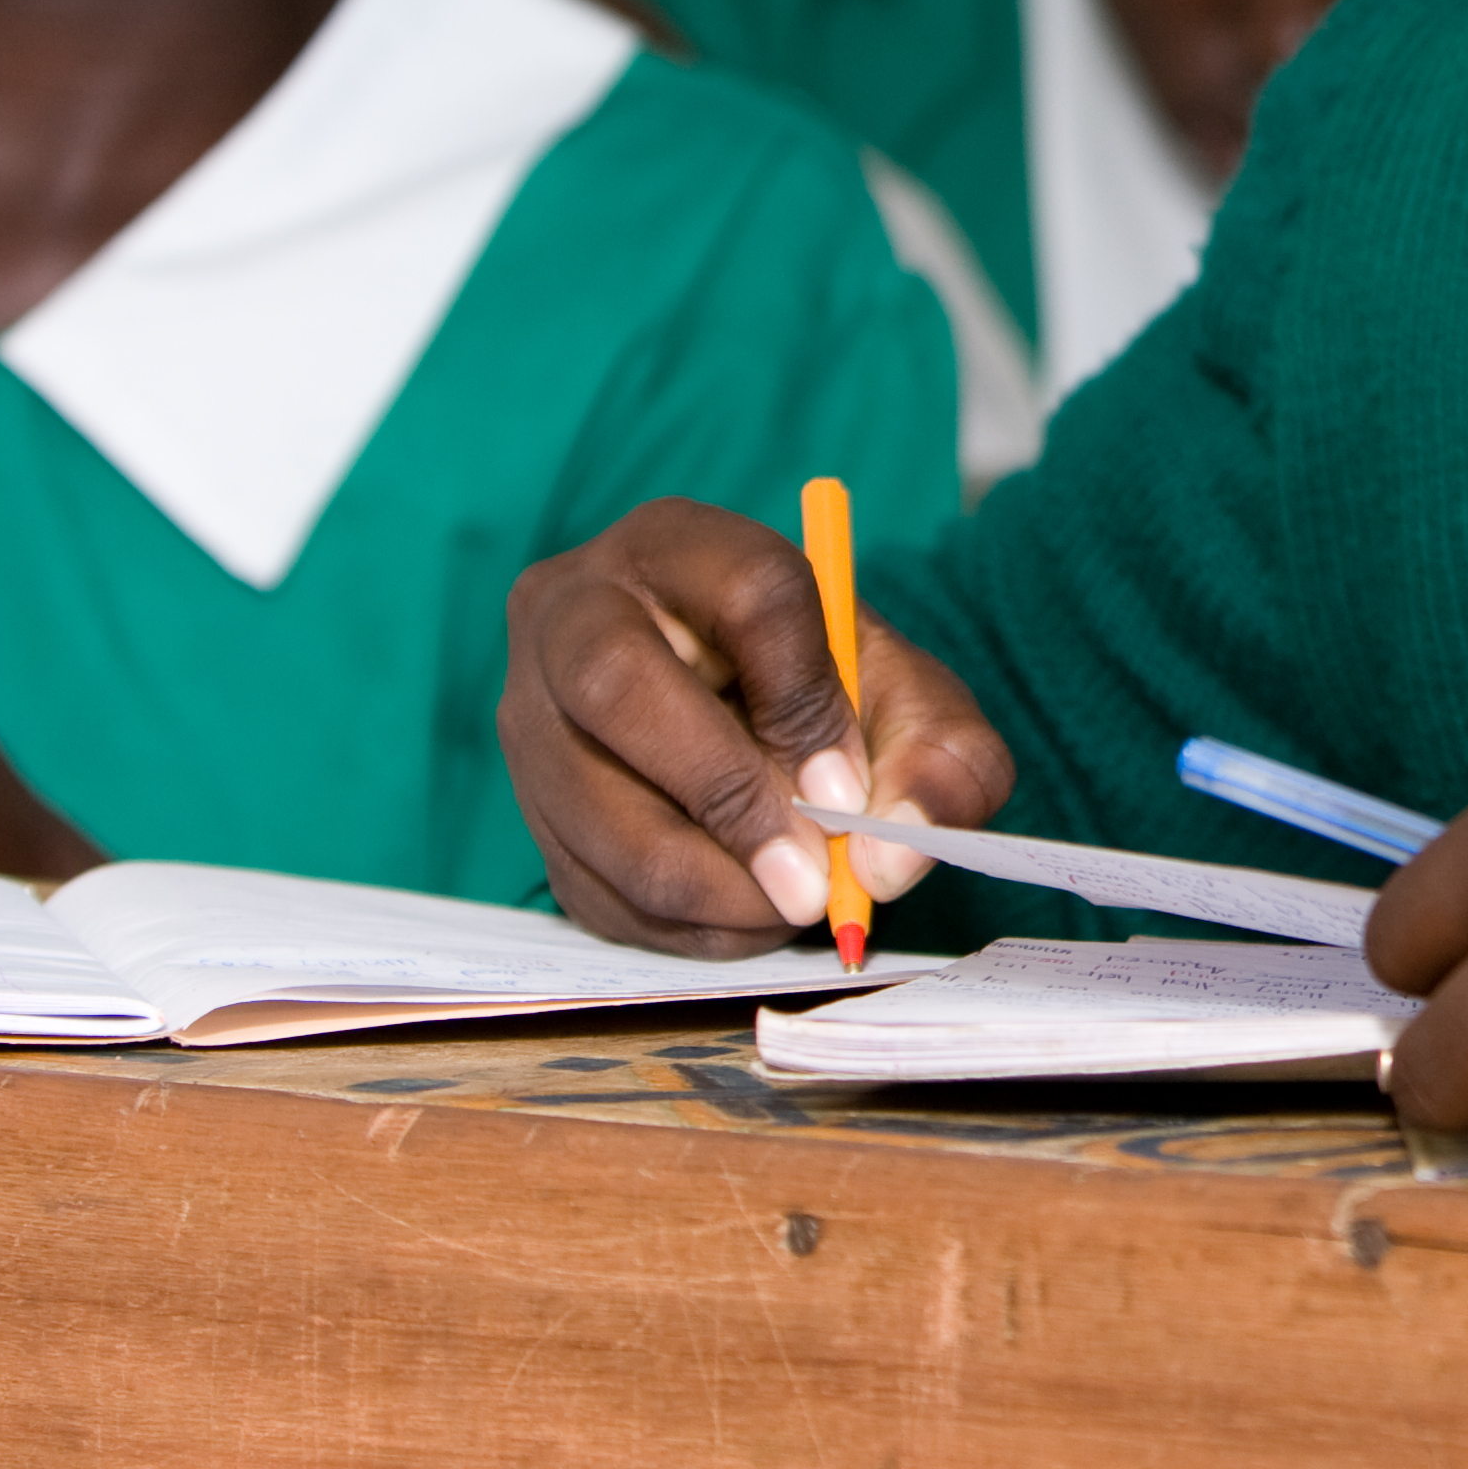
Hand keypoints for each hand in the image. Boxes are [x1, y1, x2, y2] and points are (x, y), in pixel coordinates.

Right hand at [499, 499, 1013, 954]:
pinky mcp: (525, 805)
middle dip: (725, 796)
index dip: (805, 698)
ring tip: (790, 906)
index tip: (851, 790)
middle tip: (809, 879)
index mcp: (683, 545)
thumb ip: (942, 758)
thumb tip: (893, 851)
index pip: (747, 591)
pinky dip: (675, 923)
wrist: (743, 721)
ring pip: (586, 802)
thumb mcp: (906, 701)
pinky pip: (581, 880)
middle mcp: (576, 610)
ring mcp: (527, 709)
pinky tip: (744, 916)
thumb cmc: (825, 694)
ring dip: (703, 883)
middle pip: (618, 683)